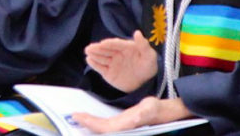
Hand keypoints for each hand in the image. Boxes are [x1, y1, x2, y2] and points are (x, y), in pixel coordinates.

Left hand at [74, 97, 191, 133]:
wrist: (165, 113)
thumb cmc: (157, 110)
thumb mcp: (151, 108)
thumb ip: (143, 113)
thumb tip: (134, 118)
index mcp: (126, 126)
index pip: (104, 128)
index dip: (91, 123)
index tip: (78, 116)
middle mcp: (122, 129)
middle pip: (100, 130)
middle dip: (87, 124)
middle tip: (74, 116)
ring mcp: (122, 128)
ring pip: (102, 129)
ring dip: (91, 125)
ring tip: (79, 118)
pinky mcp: (122, 125)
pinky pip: (106, 126)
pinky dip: (97, 123)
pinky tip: (91, 119)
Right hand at [84, 32, 159, 93]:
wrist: (145, 83)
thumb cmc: (148, 66)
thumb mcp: (149, 55)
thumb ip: (143, 45)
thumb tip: (137, 32)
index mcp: (126, 47)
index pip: (116, 44)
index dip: (109, 43)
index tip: (103, 43)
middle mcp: (117, 53)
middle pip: (106, 50)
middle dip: (98, 48)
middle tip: (90, 47)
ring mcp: (112, 63)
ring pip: (102, 58)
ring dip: (94, 54)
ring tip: (87, 52)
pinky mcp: (109, 73)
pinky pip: (100, 68)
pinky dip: (94, 64)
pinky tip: (89, 60)